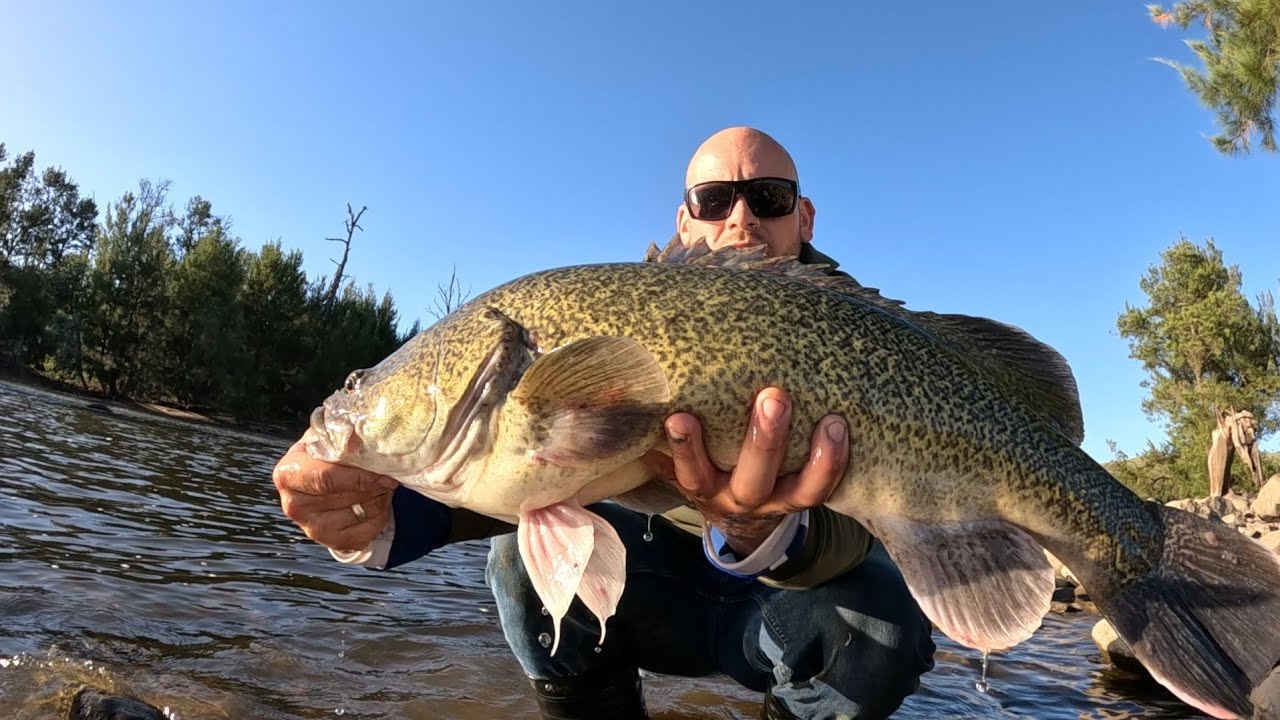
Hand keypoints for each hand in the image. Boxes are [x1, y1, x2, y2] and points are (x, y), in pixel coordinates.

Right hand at [272, 429, 399, 552]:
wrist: (324, 481)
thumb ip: (340, 433)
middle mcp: (293, 505)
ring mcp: (312, 528)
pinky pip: (368, 531)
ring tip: (381, 484)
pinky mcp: (332, 542)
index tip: (383, 471)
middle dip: (375, 484)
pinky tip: (376, 502)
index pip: (326, 479)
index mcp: (288, 473)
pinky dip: (380, 516)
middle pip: (347, 496)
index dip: (359, 476)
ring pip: (362, 513)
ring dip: (380, 497)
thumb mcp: (329, 437)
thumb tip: (355, 438)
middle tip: (388, 474)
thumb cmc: (327, 455)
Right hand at [641, 387, 848, 555]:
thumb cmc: (700, 462)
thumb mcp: (668, 451)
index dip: (686, 447)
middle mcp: (736, 497)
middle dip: (763, 440)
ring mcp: (774, 501)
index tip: (681, 416)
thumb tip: (610, 384)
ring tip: (831, 421)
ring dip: (816, 458)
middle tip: (773, 397)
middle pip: (751, 479)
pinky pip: (825, 490)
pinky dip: (836, 462)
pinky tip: (842, 427)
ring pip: (798, 490)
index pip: (688, 469)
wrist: (736, 516)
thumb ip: (646, 422)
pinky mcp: (803, 499)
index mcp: (699, 484)